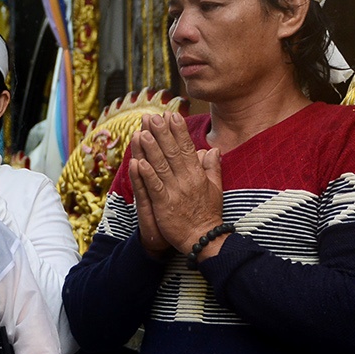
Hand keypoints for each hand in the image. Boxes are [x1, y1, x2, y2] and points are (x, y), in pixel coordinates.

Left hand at [132, 113, 225, 257]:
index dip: (178, 131)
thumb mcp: (215, 188)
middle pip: (172, 152)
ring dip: (151, 148)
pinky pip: (154, 187)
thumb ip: (212, 167)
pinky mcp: (164, 205)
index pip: (187, 148)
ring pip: (161, 166)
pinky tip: (138, 162)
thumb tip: (213, 149)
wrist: (203, 238)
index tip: (171, 115)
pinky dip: (147, 174)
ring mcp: (175, 192)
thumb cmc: (208, 214)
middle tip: (152, 116)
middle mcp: (186, 180)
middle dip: (161, 133)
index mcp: (197, 174)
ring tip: (142, 131)